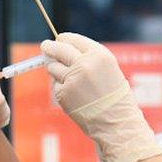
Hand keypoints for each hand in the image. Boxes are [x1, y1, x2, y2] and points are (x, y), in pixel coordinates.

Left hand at [41, 33, 161, 161]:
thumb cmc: (114, 96)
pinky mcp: (64, 93)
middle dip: (49, 47)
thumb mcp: (107, 69)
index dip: (64, 39)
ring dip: (56, 70)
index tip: (58, 39)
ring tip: (73, 82)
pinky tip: (75, 96)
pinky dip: (61, 88)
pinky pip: (56, 85)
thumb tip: (61, 48)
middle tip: (45, 46)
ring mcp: (72, 79)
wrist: (117, 123)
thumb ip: (87, 57)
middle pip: (58, 49)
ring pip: (53, 67)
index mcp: (99, 55)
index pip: (73, 39)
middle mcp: (84, 64)